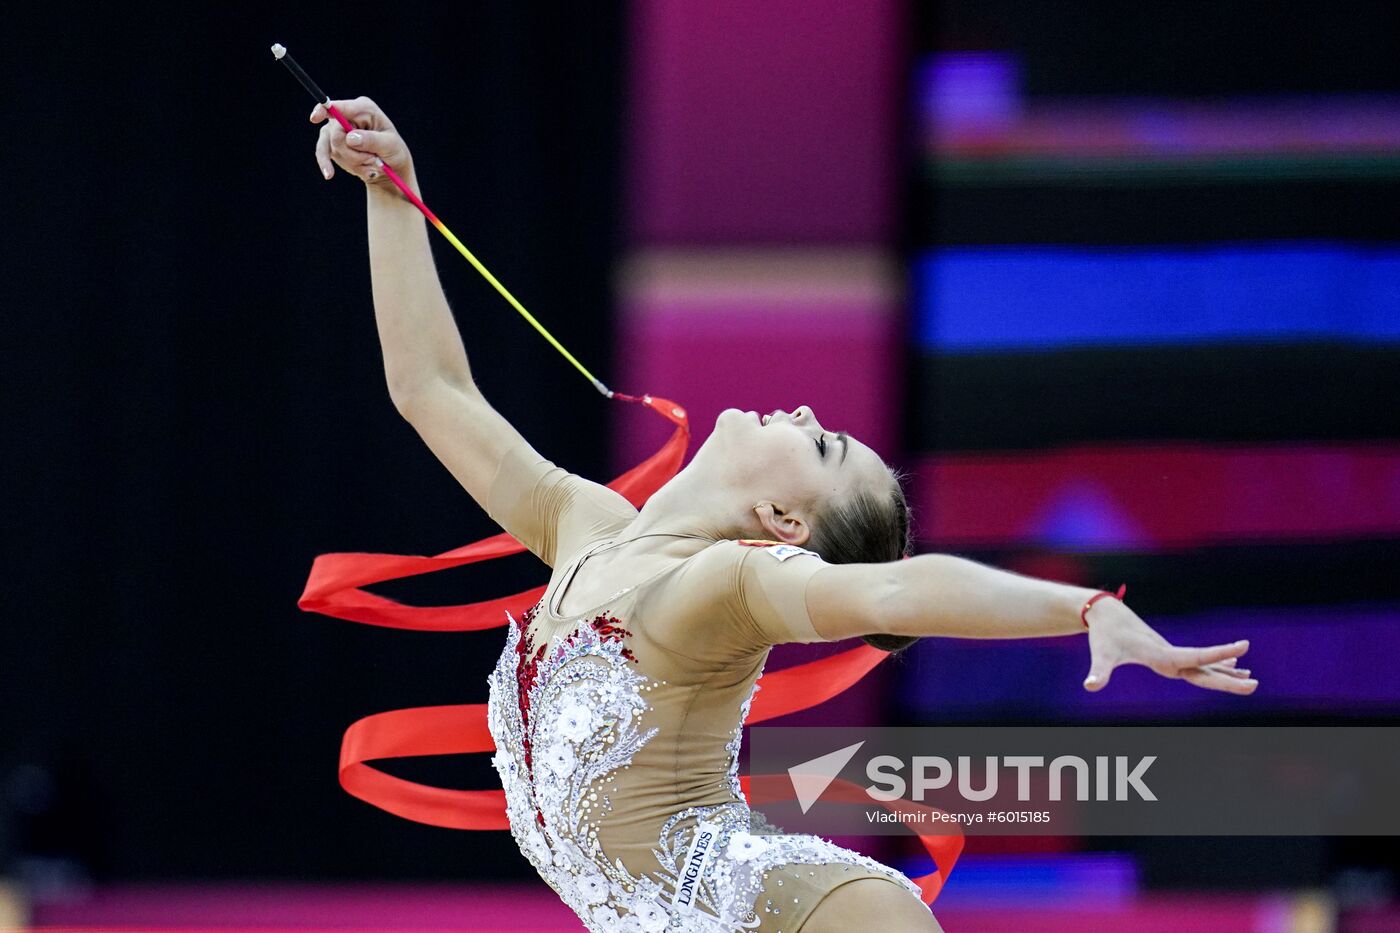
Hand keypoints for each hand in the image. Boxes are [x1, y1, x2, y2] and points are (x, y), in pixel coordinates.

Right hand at [310, 96, 413, 190]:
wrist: (390, 167)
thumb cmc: (394, 151)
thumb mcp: (390, 146)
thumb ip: (372, 141)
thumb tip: (350, 138)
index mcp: (363, 109)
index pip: (339, 107)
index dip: (324, 110)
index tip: (315, 118)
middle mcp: (346, 116)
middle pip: (336, 135)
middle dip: (354, 154)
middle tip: (373, 160)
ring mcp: (336, 129)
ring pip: (331, 148)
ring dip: (352, 162)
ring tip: (370, 164)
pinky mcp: (331, 143)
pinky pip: (324, 155)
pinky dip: (331, 165)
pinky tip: (329, 174)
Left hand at [1082, 598, 1256, 694]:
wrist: (1105, 613)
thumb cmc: (1102, 636)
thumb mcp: (1100, 655)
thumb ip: (1098, 672)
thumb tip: (1089, 686)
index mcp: (1161, 655)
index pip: (1196, 657)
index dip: (1219, 654)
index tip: (1244, 647)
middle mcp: (1170, 654)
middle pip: (1204, 667)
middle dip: (1228, 678)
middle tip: (1255, 685)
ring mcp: (1171, 653)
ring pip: (1204, 665)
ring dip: (1226, 671)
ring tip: (1250, 679)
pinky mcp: (1167, 652)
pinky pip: (1197, 661)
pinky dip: (1215, 664)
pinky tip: (1231, 668)